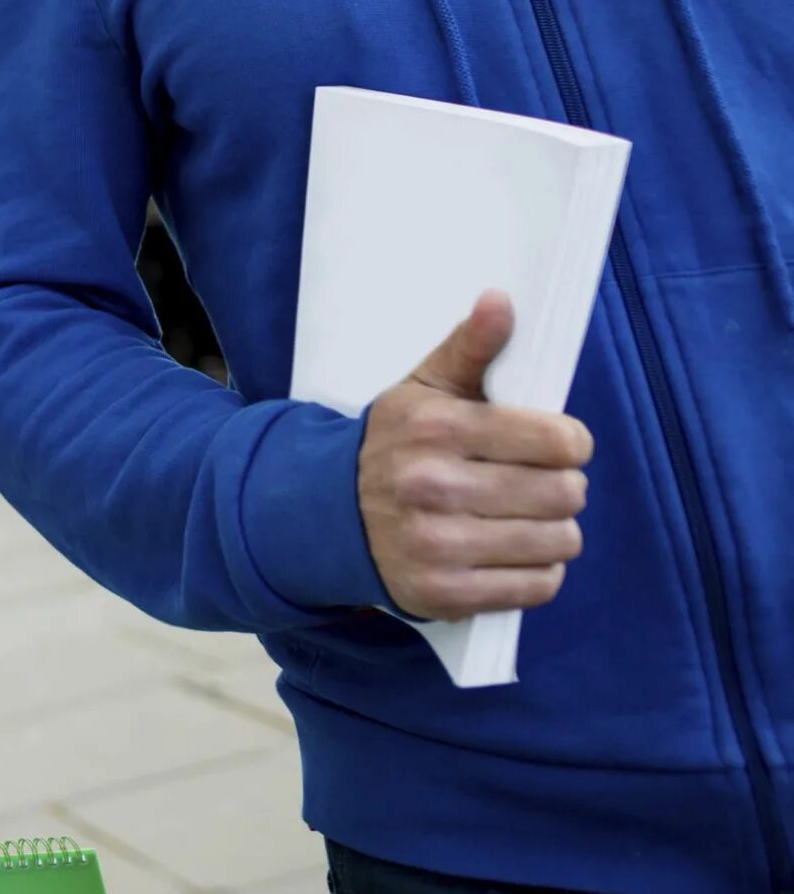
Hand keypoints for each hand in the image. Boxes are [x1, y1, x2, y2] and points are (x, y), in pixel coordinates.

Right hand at [359, 292, 592, 619]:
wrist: (324, 514)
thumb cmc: (393, 444)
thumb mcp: (423, 388)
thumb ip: (470, 346)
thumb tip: (501, 300)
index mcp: (436, 428)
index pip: (558, 441)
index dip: (568, 442)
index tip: (551, 444)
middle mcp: (434, 487)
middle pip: (565, 494)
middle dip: (563, 487)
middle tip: (538, 483)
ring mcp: (438, 545)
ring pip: (558, 542)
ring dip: (555, 531)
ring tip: (526, 518)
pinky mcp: (445, 593)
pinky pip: (538, 586)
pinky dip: (538, 571)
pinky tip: (511, 551)